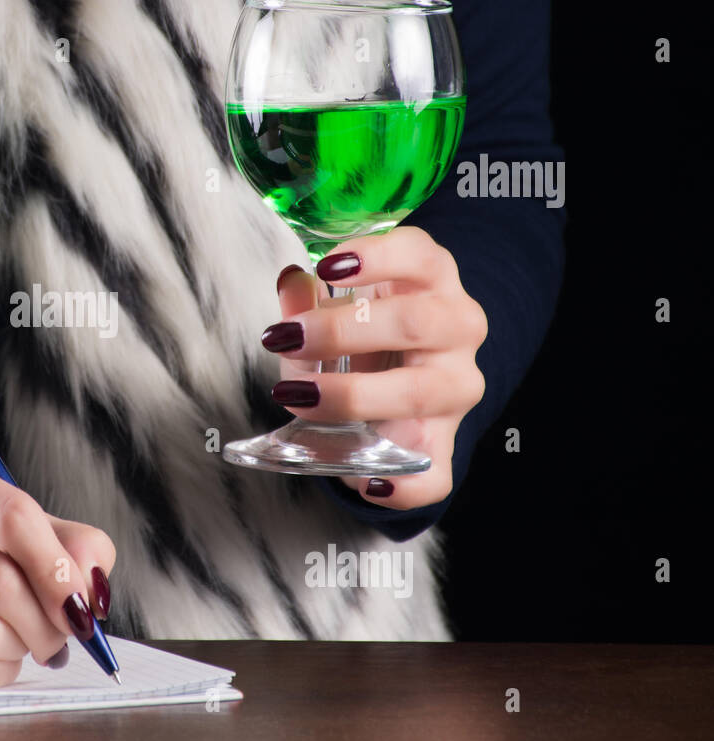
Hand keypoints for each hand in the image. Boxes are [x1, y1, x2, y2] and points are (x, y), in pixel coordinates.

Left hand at [264, 226, 487, 508]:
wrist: (399, 393)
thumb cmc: (365, 339)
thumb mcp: (333, 313)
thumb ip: (308, 300)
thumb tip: (291, 281)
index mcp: (431, 282)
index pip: (419, 255)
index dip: (376, 257)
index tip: (327, 266)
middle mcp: (457, 328)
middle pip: (414, 322)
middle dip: (341, 331)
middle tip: (284, 338)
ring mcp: (456, 387)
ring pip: (420, 391)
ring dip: (352, 396)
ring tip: (297, 396)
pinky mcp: (445, 445)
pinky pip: (434, 475)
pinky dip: (402, 485)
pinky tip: (367, 483)